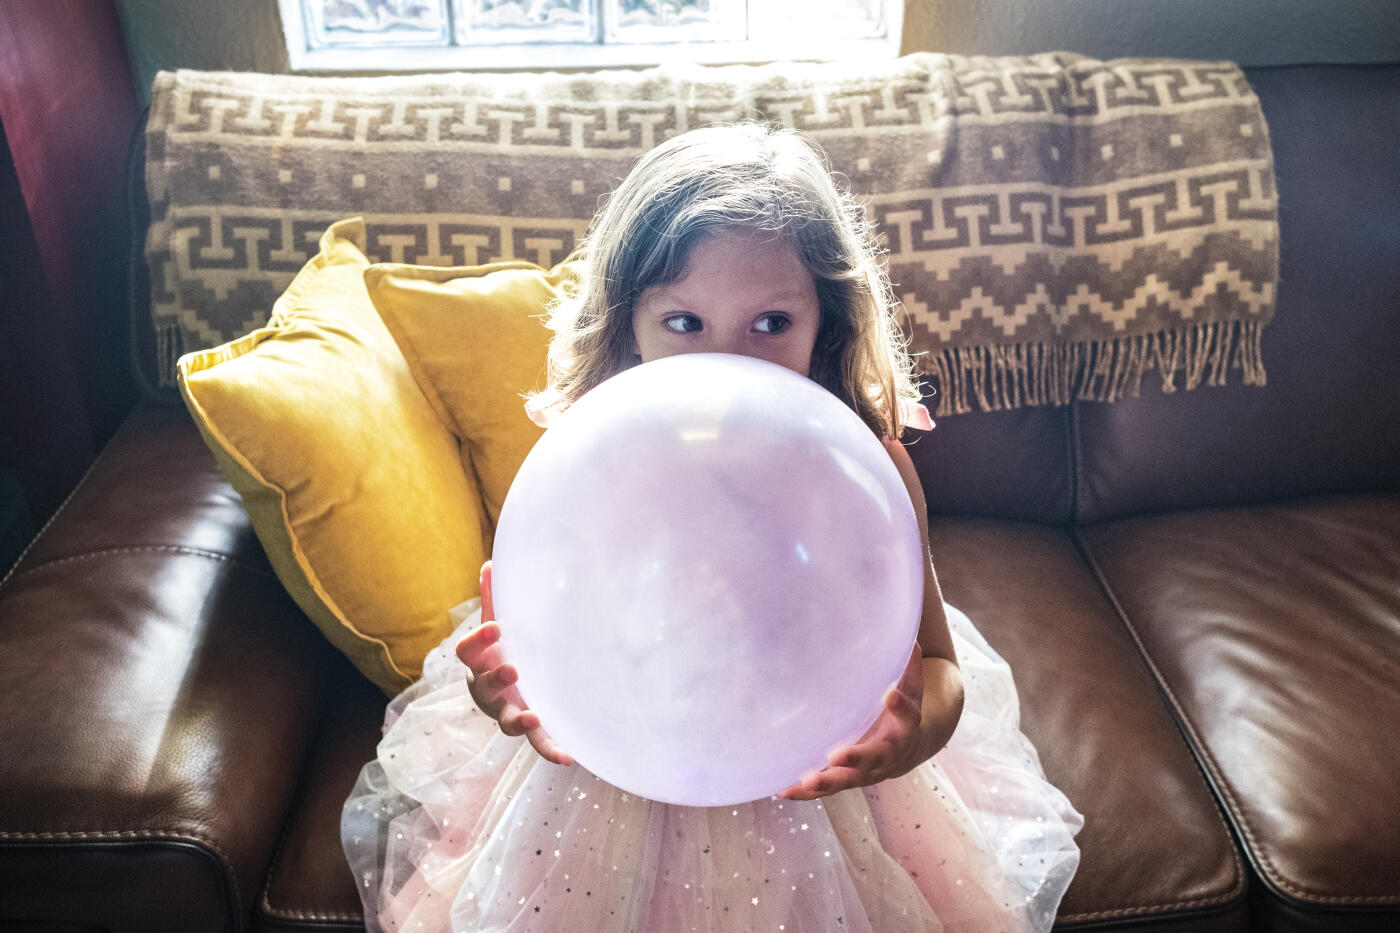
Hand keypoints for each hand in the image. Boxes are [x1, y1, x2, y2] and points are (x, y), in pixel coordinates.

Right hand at [455, 561, 572, 765]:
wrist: (508, 684)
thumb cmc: (502, 648)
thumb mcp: (496, 624)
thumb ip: (494, 598)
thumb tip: (491, 563)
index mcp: (479, 660)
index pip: (468, 651)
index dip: (478, 640)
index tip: (497, 628)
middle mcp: (488, 689)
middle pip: (484, 687)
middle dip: (497, 679)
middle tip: (514, 669)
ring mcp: (507, 711)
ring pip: (506, 721)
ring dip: (518, 720)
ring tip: (533, 717)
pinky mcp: (529, 727)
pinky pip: (537, 743)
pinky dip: (550, 749)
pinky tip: (568, 756)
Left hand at [777, 643, 925, 800]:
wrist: (909, 746)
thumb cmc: (904, 708)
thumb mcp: (911, 685)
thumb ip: (908, 665)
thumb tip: (907, 633)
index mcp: (905, 728)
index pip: (907, 717)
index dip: (901, 707)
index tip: (891, 696)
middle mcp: (886, 754)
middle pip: (873, 759)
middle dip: (855, 758)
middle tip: (836, 756)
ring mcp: (866, 772)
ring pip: (847, 780)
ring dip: (826, 781)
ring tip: (804, 780)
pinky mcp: (846, 779)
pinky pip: (827, 789)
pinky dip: (806, 792)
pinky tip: (782, 789)